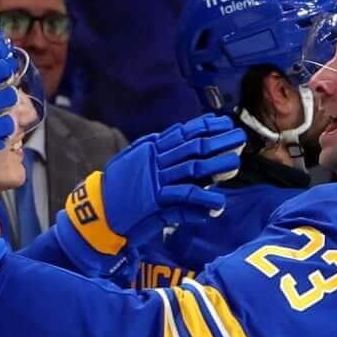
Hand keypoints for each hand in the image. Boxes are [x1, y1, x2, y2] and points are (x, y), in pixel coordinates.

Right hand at [54, 114, 245, 270]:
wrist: (97, 214)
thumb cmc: (117, 191)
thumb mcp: (133, 164)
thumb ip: (153, 152)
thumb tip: (174, 140)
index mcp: (150, 149)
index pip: (182, 133)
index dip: (205, 126)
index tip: (224, 122)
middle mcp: (154, 160)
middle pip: (193, 146)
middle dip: (218, 140)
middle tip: (239, 137)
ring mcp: (155, 179)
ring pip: (193, 167)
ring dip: (217, 164)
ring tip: (235, 162)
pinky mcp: (155, 200)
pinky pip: (185, 196)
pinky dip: (204, 199)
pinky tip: (218, 203)